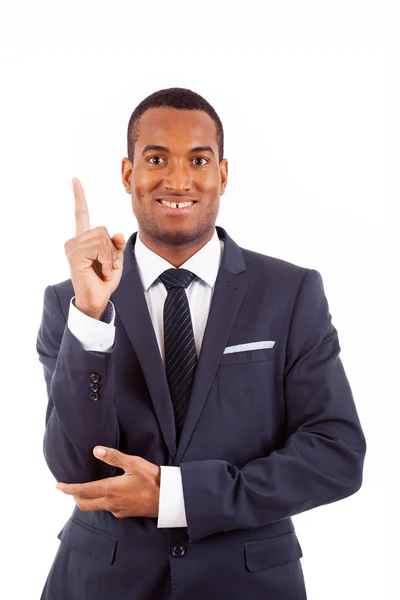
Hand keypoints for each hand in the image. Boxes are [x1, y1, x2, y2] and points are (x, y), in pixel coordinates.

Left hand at [56, 447, 160, 518]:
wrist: (170, 499)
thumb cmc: (153, 479)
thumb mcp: (134, 463)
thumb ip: (114, 457)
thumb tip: (95, 450)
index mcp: (110, 489)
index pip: (82, 491)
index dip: (68, 489)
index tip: (58, 486)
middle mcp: (111, 503)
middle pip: (85, 504)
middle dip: (75, 496)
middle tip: (70, 487)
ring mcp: (118, 510)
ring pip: (96, 507)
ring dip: (88, 499)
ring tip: (88, 488)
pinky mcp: (125, 514)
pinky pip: (108, 509)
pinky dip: (102, 501)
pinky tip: (109, 493)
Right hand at [64, 178, 125, 318]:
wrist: (97, 300)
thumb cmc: (104, 281)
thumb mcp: (115, 259)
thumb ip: (117, 244)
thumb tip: (118, 234)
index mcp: (84, 239)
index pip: (82, 214)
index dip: (79, 197)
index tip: (75, 180)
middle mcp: (75, 240)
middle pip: (103, 229)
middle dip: (112, 249)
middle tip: (108, 266)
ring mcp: (72, 247)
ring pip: (102, 238)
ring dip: (110, 257)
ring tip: (104, 270)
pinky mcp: (74, 254)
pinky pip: (99, 248)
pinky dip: (106, 261)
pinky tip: (100, 272)